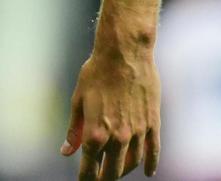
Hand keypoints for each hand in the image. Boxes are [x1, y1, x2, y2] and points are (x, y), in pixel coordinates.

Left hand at [62, 41, 160, 180]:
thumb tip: (66, 152)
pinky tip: (148, 172)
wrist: (124, 52)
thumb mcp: (78, 100)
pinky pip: (154, 151)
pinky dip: (150, 164)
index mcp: (95, 134)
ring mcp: (138, 132)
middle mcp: (118, 138)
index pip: (90, 169)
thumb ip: (74, 131)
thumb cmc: (96, 73)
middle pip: (112, 172)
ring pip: (132, 163)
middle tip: (100, 178)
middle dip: (104, 178)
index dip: (86, 179)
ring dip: (124, 171)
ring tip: (117, 171)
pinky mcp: (153, 123)